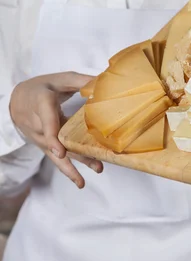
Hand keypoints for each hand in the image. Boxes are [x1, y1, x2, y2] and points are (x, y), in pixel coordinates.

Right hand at [10, 72, 103, 188]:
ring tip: (88, 178)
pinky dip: (68, 169)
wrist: (17, 99)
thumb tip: (103, 83)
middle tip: (95, 164)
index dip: (52, 137)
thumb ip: (81, 81)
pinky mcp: (44, 145)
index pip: (47, 122)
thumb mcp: (61, 79)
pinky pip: (55, 158)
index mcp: (42, 103)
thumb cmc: (42, 87)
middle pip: (57, 143)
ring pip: (57, 153)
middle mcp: (39, 124)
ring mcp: (40, 138)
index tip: (59, 151)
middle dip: (75, 155)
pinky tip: (80, 181)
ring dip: (74, 166)